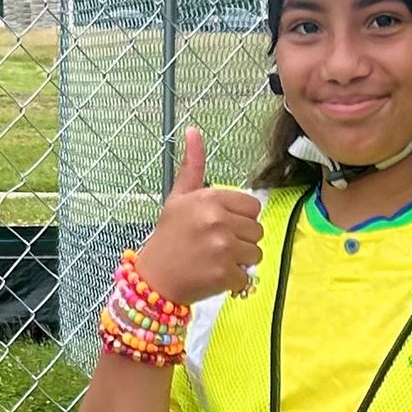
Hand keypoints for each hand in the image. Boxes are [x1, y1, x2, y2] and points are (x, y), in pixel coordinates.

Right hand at [134, 127, 261, 304]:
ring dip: (241, 261)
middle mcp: (218, 220)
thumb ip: (193, 167)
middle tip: (217, 246)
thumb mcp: (179, 197)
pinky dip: (234, 281)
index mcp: (210, 198)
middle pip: (257, 231)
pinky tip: (214, 275)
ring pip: (256, 254)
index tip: (223, 227)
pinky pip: (247, 277)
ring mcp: (223, 248)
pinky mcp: (225, 273)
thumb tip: (194, 130)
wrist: (155, 278)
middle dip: (242, 241)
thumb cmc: (169, 237)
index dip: (241, 219)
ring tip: (217, 260)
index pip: (253, 207)